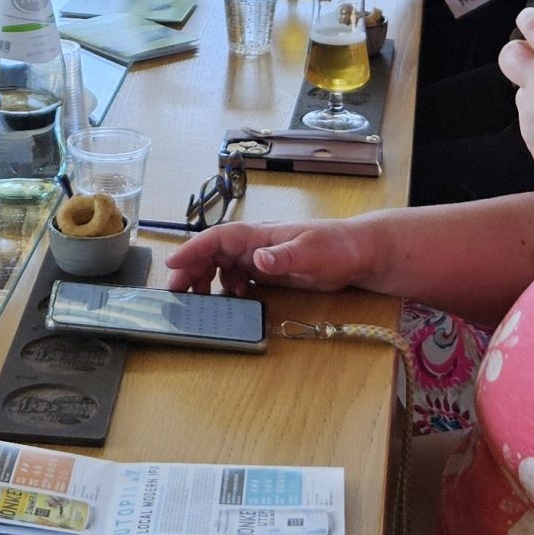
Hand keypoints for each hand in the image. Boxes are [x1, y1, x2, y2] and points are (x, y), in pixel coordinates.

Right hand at [165, 219, 376, 295]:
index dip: (192, 250)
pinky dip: (229, 286)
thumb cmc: (338, 247)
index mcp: (259, 235)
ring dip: (206, 279)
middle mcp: (255, 244)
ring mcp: (262, 256)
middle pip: (212, 252)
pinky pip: (239, 275)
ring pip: (222, 264)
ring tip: (199, 299)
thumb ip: (284, 256)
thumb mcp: (312, 252)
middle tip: (176, 292)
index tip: (172, 265)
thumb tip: (257, 260)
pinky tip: (237, 298)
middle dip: (191, 268)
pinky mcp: (270, 270)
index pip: (217, 238)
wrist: (361, 252)